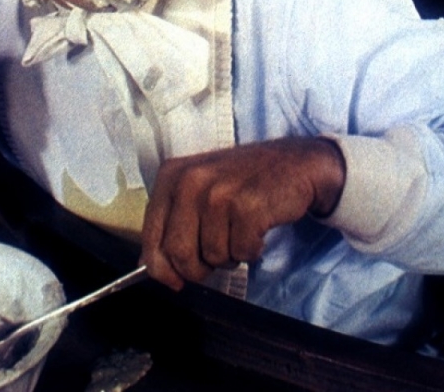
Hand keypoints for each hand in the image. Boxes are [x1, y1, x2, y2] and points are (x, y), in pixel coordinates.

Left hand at [141, 137, 344, 290]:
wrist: (293, 164)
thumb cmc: (242, 182)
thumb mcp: (197, 191)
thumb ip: (172, 223)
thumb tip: (150, 267)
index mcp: (171, 177)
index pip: (151, 237)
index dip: (161, 268)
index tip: (174, 280)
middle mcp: (190, 181)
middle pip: (178, 254)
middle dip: (198, 268)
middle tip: (216, 258)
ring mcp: (218, 193)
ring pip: (213, 256)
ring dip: (230, 256)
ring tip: (240, 231)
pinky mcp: (247, 206)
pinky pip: (241, 252)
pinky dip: (251, 250)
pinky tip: (256, 229)